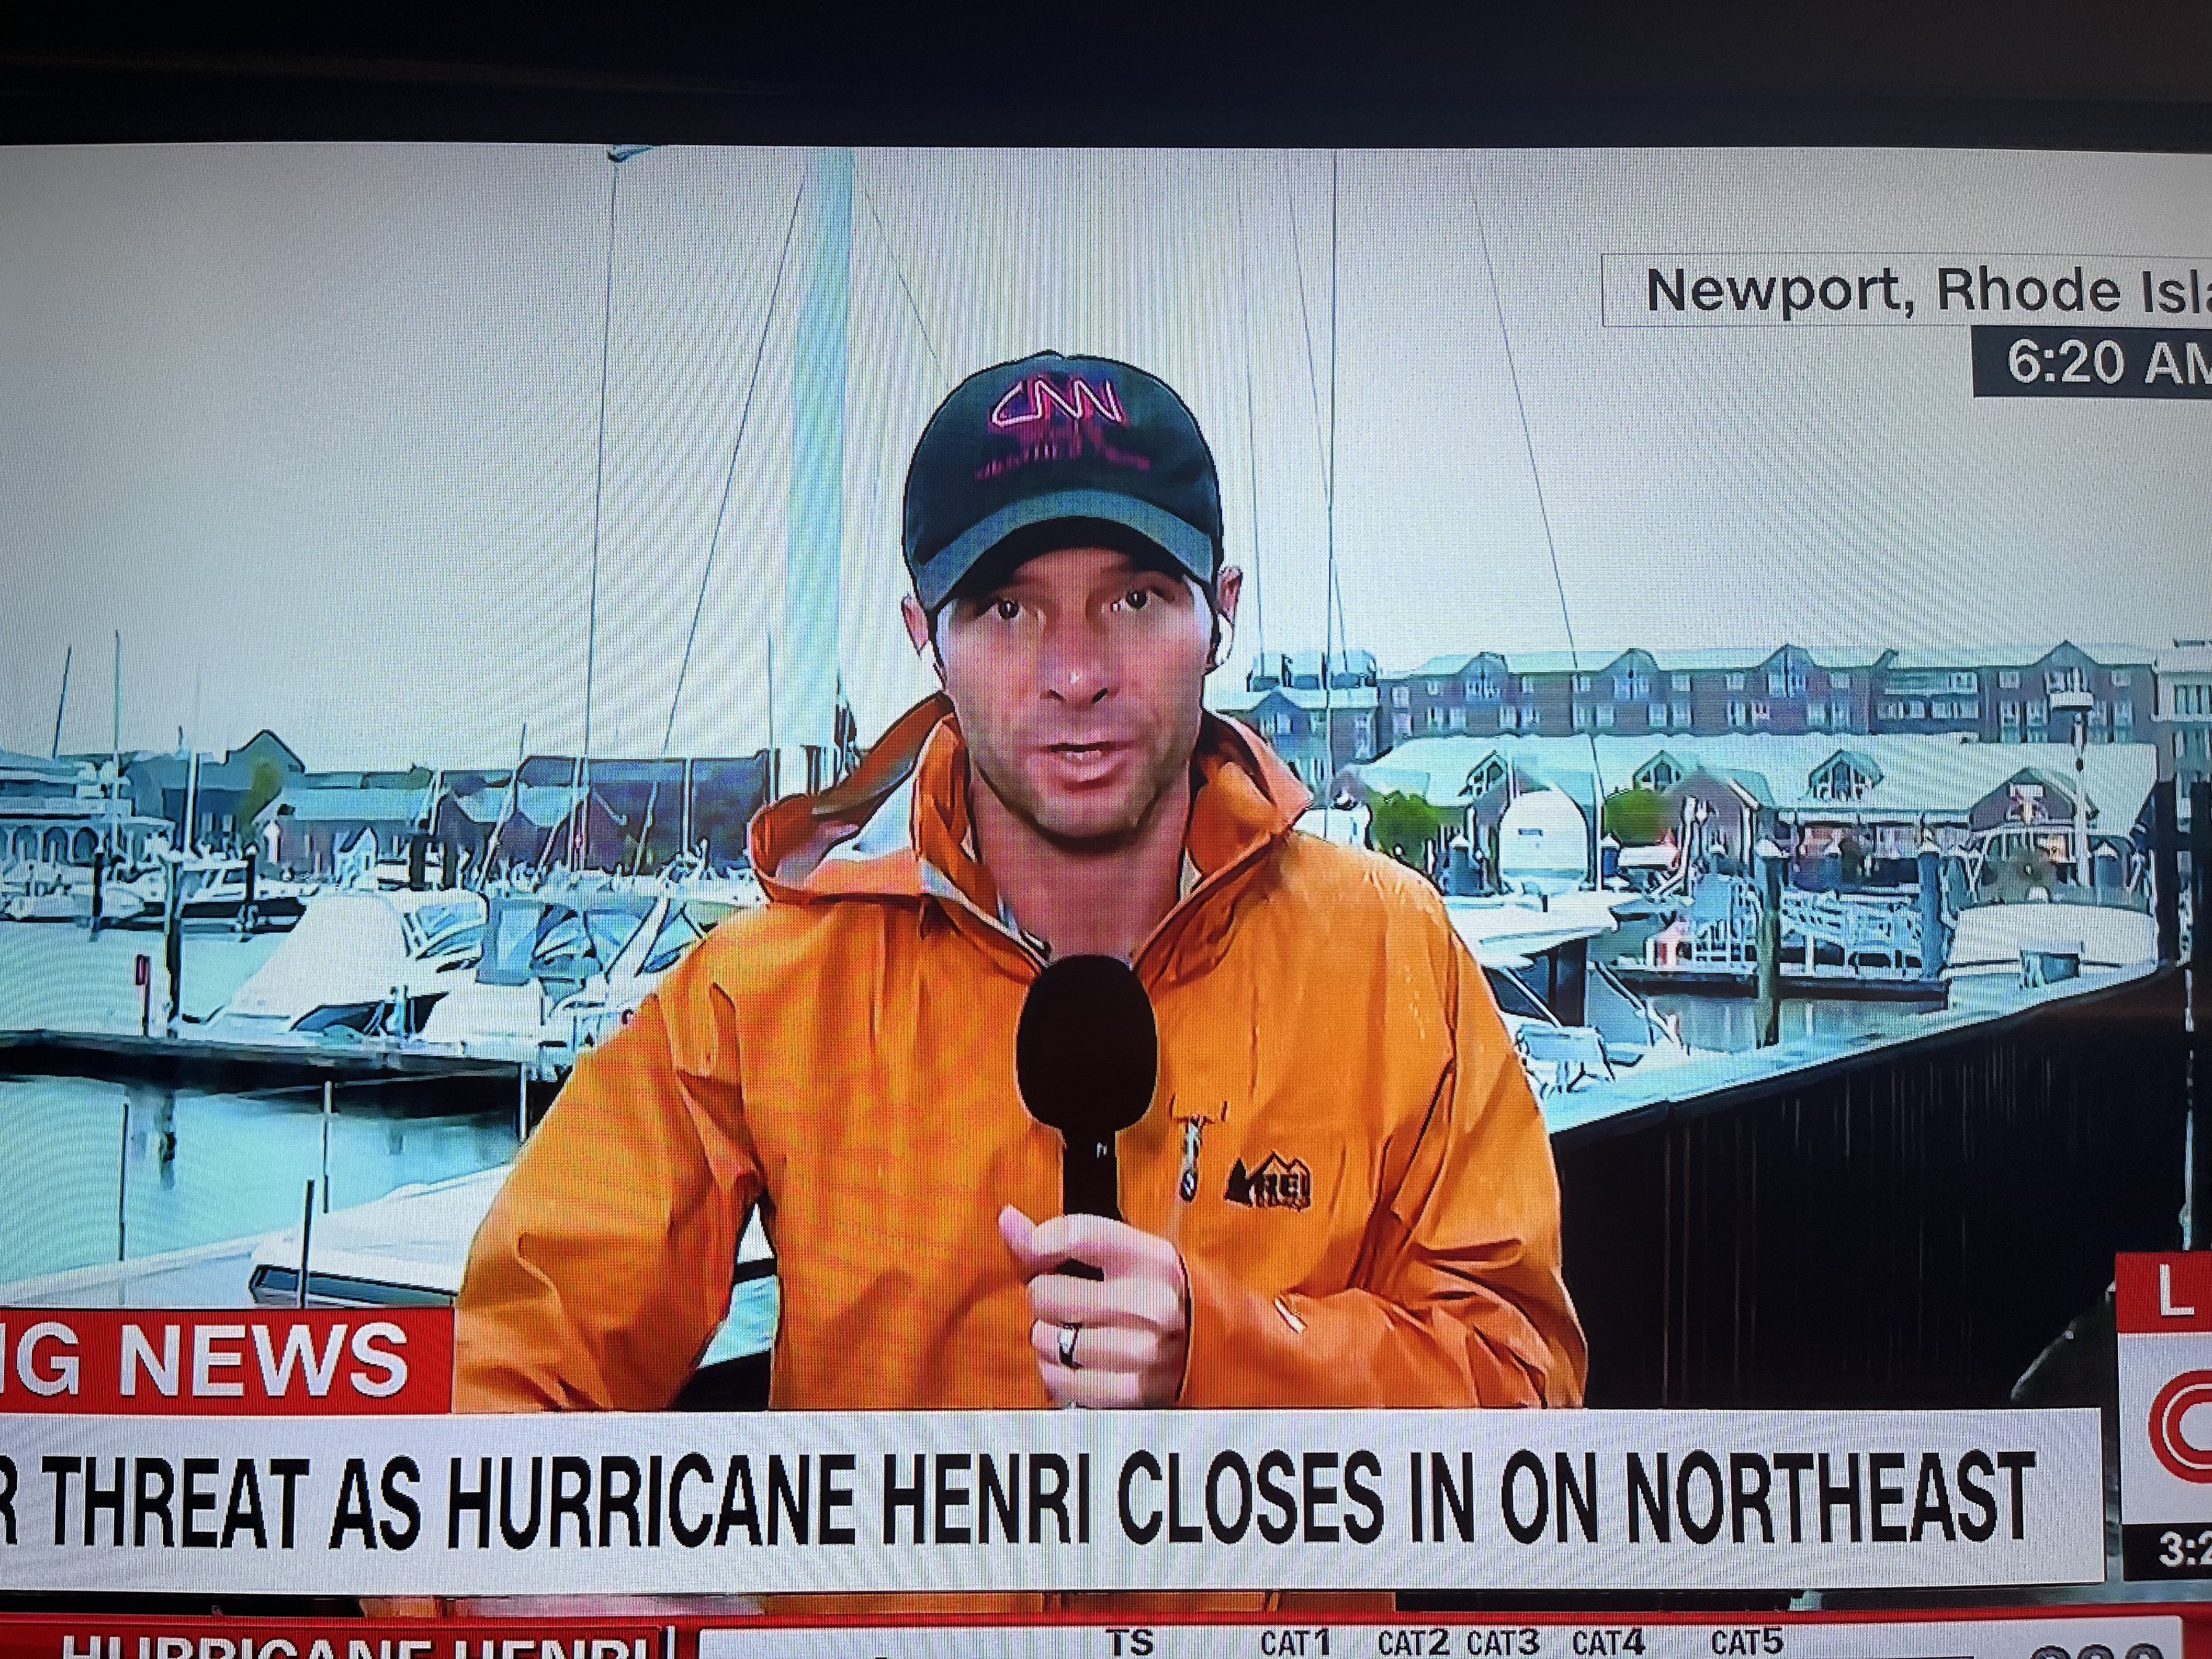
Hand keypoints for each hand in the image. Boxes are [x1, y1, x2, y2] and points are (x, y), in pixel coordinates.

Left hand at [999, 1205, 1188, 1407]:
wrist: (1215, 1352)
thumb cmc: (1163, 1298)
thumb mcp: (1132, 1258)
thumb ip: (1066, 1239)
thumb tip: (1008, 1221)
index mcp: (1155, 1261)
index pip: (1079, 1235)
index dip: (1040, 1241)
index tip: (1036, 1249)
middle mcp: (1153, 1305)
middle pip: (1048, 1292)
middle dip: (1045, 1296)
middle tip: (1066, 1301)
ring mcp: (1142, 1352)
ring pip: (1047, 1339)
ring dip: (1049, 1336)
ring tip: (1074, 1332)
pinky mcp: (1130, 1393)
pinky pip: (1058, 1379)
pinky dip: (1057, 1371)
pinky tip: (1077, 1361)